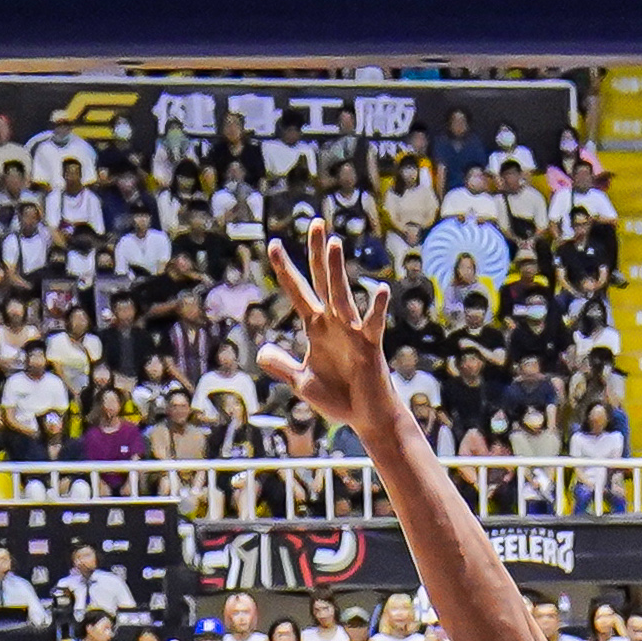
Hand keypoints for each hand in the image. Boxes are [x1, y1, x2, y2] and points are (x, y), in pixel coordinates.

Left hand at [259, 223, 393, 431]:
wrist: (366, 418)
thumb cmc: (338, 399)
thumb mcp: (302, 383)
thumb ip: (282, 366)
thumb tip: (261, 352)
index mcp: (315, 328)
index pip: (297, 292)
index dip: (285, 270)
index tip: (274, 244)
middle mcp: (334, 323)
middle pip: (321, 281)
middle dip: (316, 253)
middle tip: (315, 222)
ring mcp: (353, 332)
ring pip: (341, 294)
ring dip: (336, 270)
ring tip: (333, 242)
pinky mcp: (370, 347)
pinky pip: (373, 324)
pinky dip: (377, 308)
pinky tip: (380, 290)